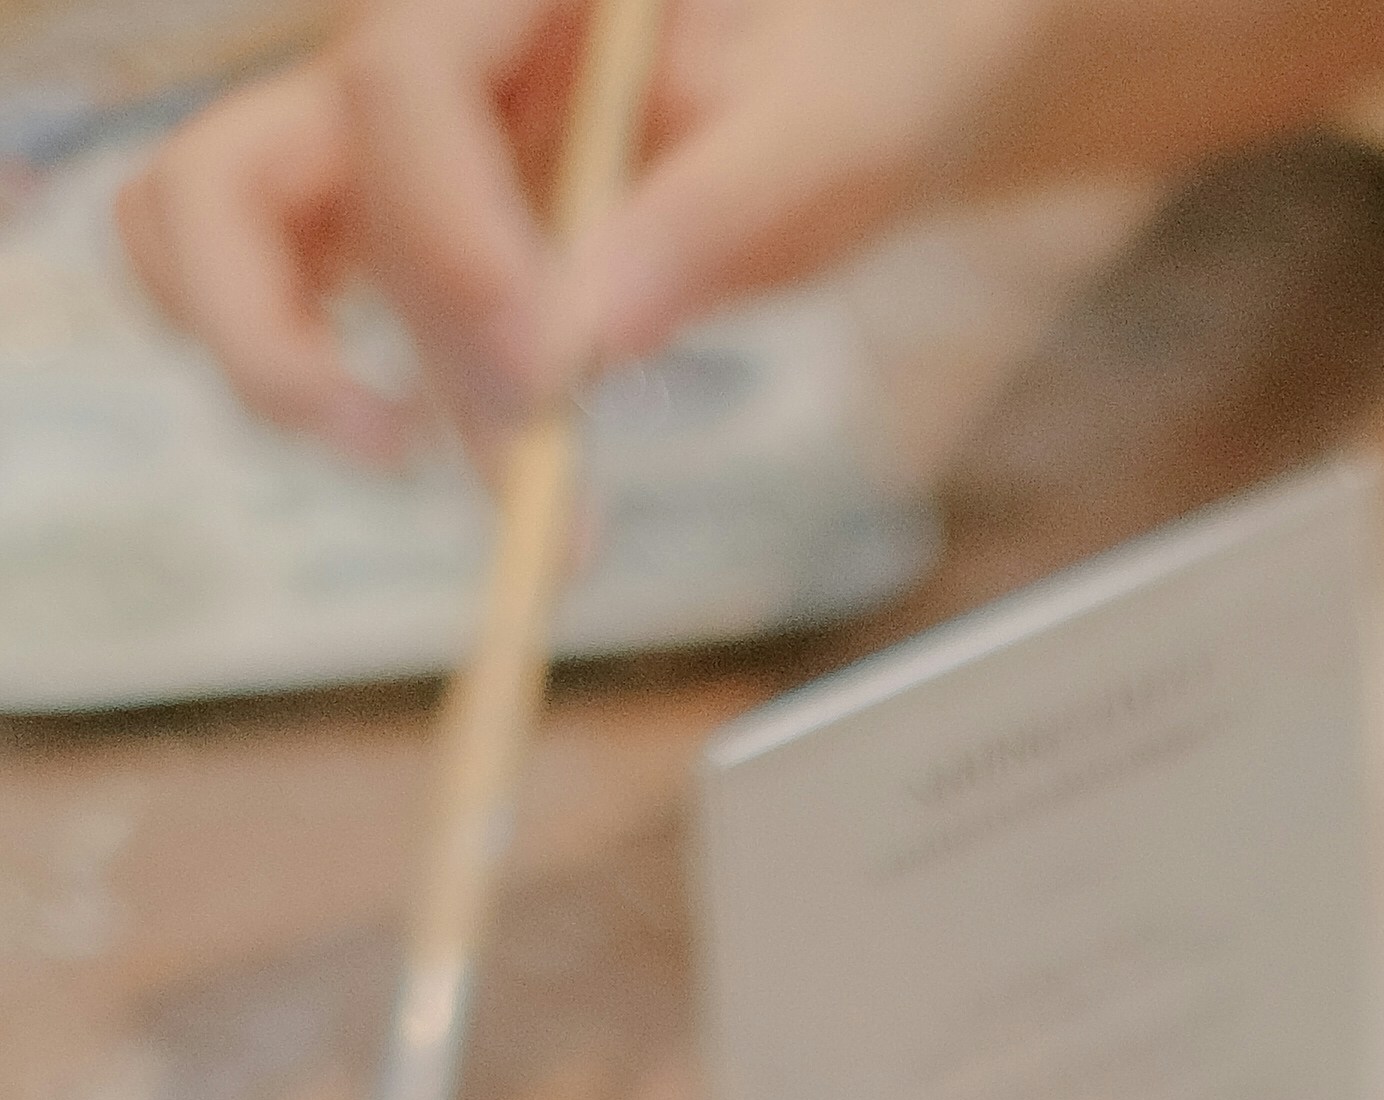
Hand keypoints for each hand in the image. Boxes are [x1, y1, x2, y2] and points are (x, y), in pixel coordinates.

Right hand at [118, 0, 1074, 454]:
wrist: (867, 66)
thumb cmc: (862, 69)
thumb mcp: (834, 131)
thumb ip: (713, 216)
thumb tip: (580, 346)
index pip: (399, 79)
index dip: (449, 241)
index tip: (548, 381)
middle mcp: (415, 41)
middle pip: (237, 166)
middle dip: (285, 328)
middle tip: (406, 450)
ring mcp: (388, 139)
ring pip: (210, 227)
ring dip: (274, 366)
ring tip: (431, 466)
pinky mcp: (400, 224)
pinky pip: (280, 281)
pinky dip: (312, 375)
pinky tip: (468, 453)